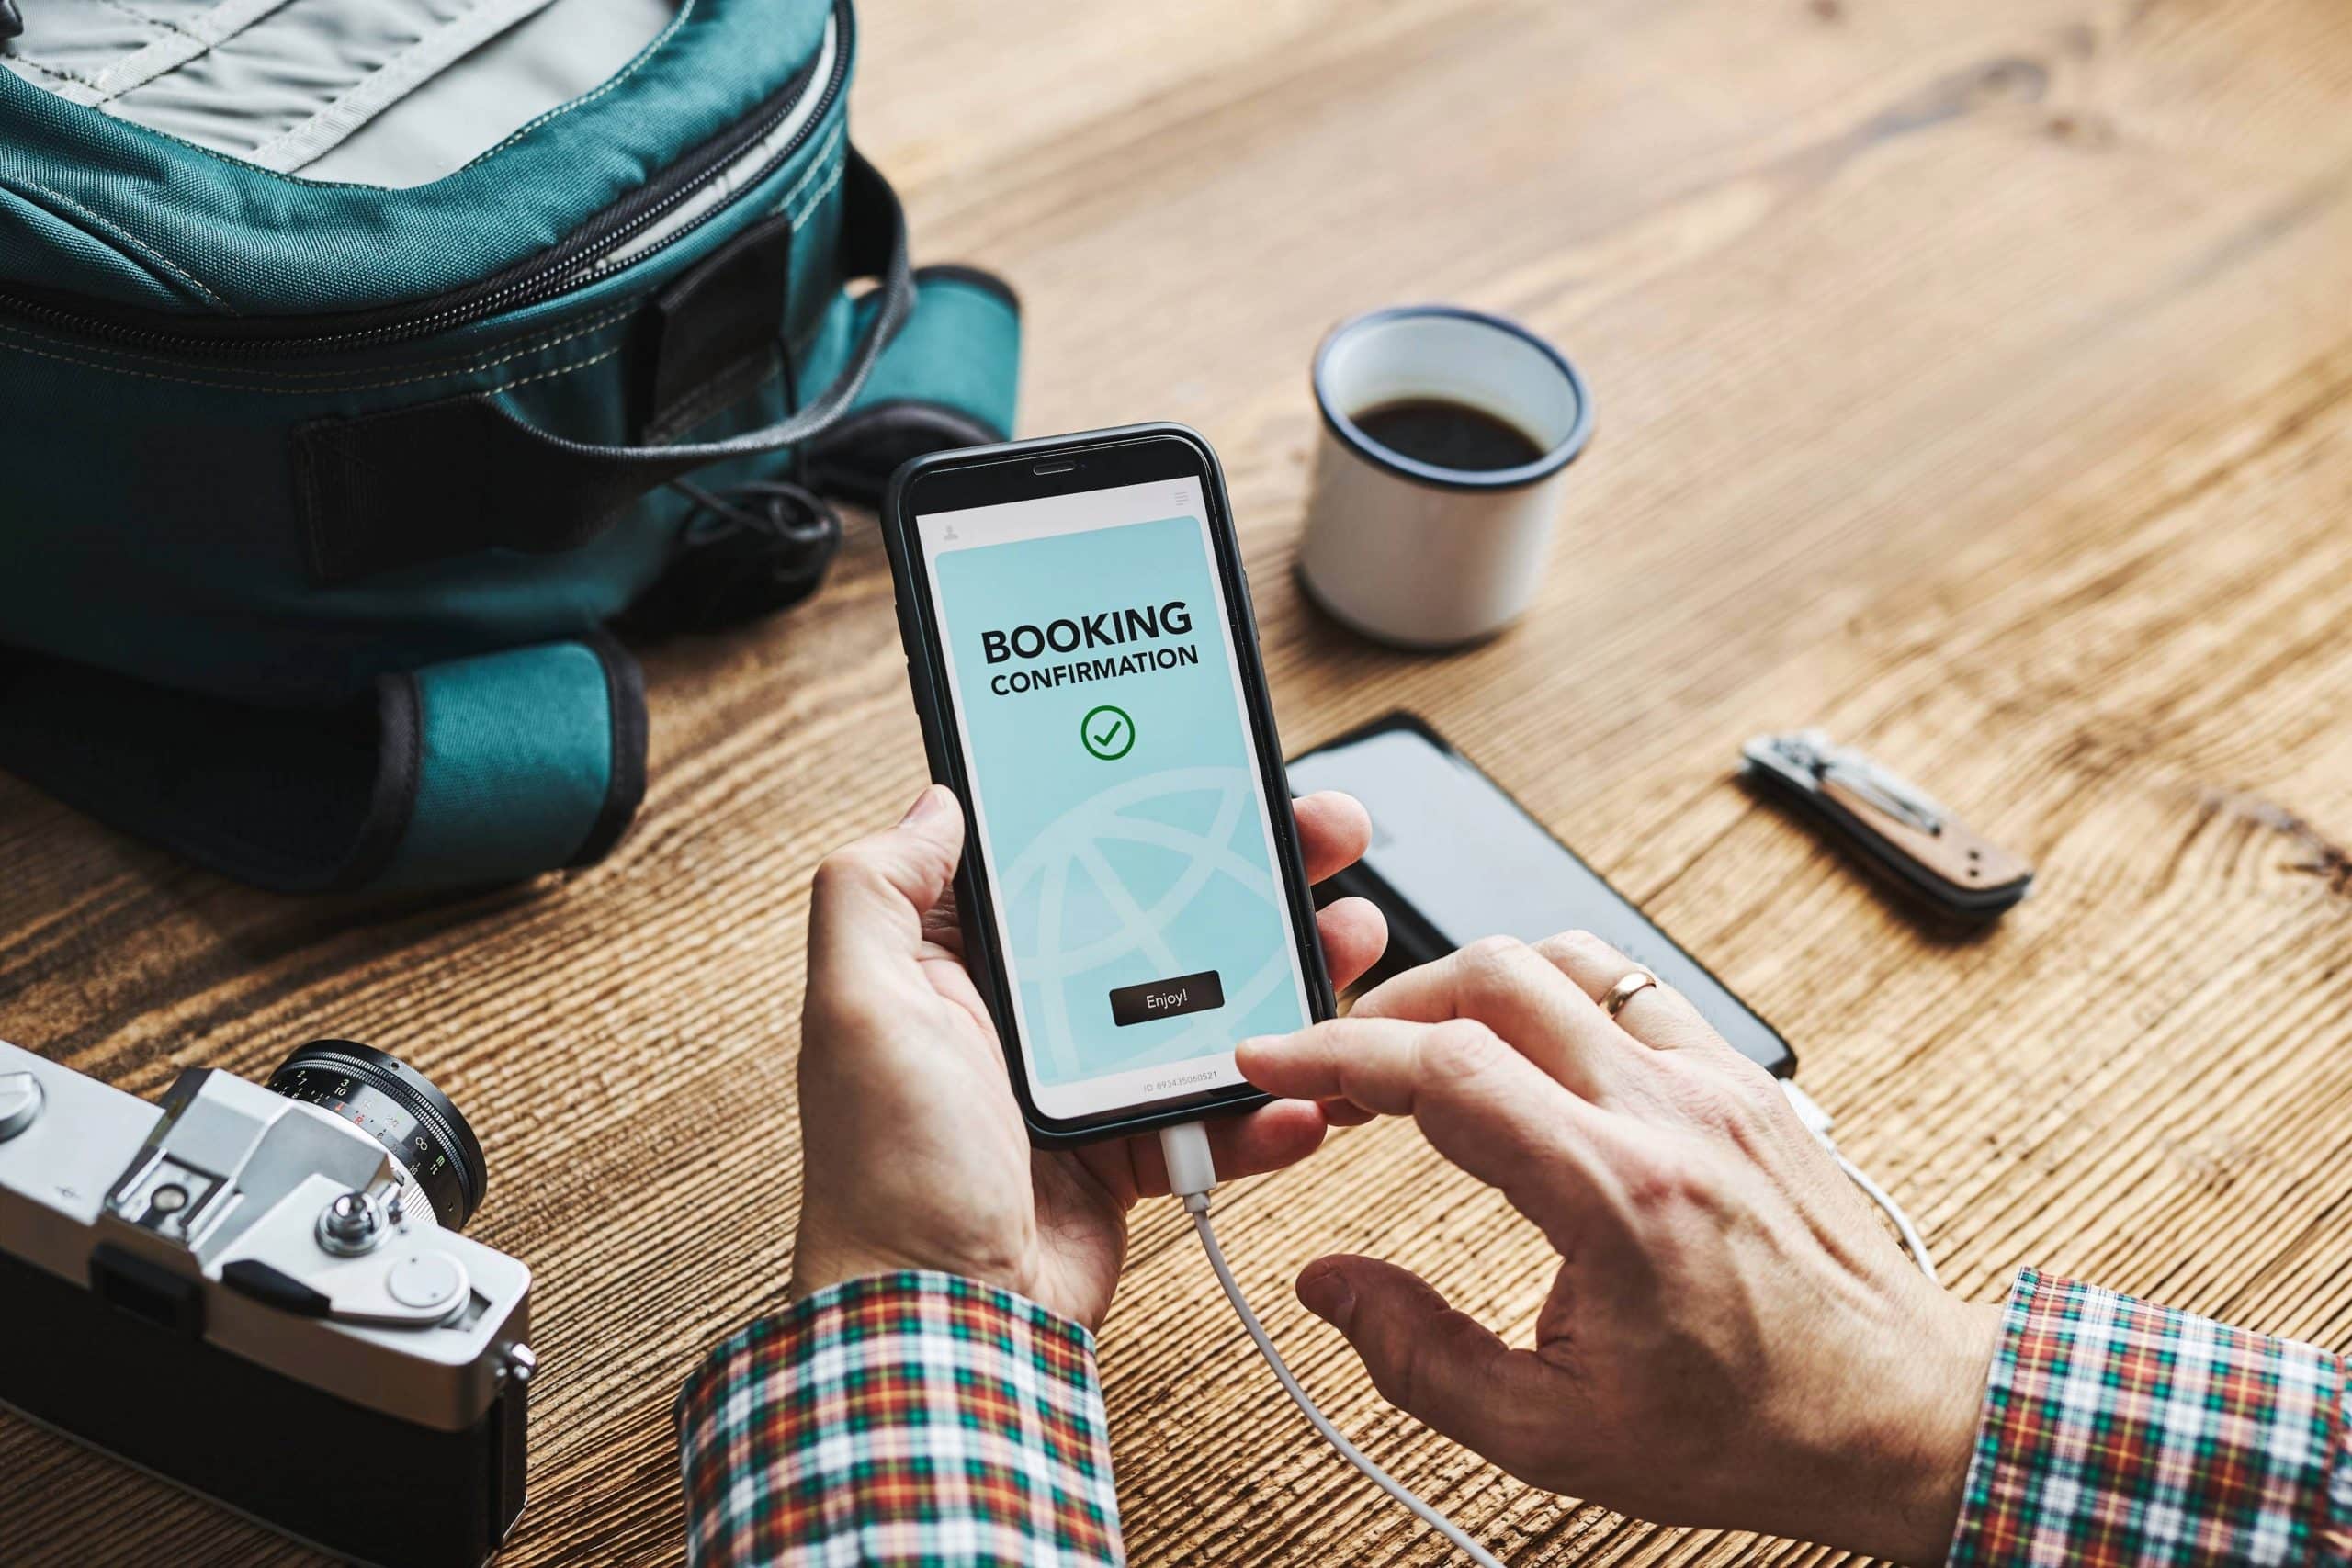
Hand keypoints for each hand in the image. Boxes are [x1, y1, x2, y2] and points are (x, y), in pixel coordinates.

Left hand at [788, 784, 1386, 1330]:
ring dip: (1290, 967)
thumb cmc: (888, 1174)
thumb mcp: (857, 1010)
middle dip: (1250, 867)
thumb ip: (876, 891)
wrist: (945, 1326)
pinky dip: (1273, 1105)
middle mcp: (1029, 1006)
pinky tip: (1307, 1095)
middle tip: (1324, 832)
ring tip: (1349, 939)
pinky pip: (1223, 1109)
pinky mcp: (1137, 1145)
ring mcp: (1091, 1076)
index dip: (1139, 799)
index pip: (1064, 849)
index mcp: (963, 958)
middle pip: (1160, 909)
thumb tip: (932, 799)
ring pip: (1211, 999)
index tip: (1213, 765)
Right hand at [1236, 932, 2001, 1564]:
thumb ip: (1418, 1358)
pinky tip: (1530, 1051)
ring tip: (1425, 1049)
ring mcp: (1714, 1083)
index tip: (1273, 1058)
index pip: (1447, 1071)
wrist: (1905, 1414)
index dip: (1336, 1053)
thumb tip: (1330, 1285)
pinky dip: (1556, 997)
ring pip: (1566, 960)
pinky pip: (1632, 988)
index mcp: (1616, 1196)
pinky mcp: (1743, 1079)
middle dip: (1388, 1006)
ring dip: (1472, 988)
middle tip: (1340, 1062)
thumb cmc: (1752, 1429)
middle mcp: (1668, 1113)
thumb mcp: (1554, 1436)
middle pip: (1496, 975)